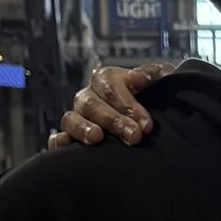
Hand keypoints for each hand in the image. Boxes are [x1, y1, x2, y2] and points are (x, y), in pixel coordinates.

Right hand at [49, 61, 171, 148]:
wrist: (159, 124)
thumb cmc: (158, 100)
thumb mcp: (162, 82)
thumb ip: (153, 75)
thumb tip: (137, 79)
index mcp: (107, 80)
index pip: (108, 84)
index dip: (126, 102)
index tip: (146, 124)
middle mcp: (89, 97)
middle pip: (90, 103)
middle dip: (112, 120)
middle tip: (134, 137)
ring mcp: (78, 118)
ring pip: (71, 119)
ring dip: (82, 128)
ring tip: (97, 139)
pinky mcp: (72, 139)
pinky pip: (58, 139)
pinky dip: (59, 142)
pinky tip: (65, 146)